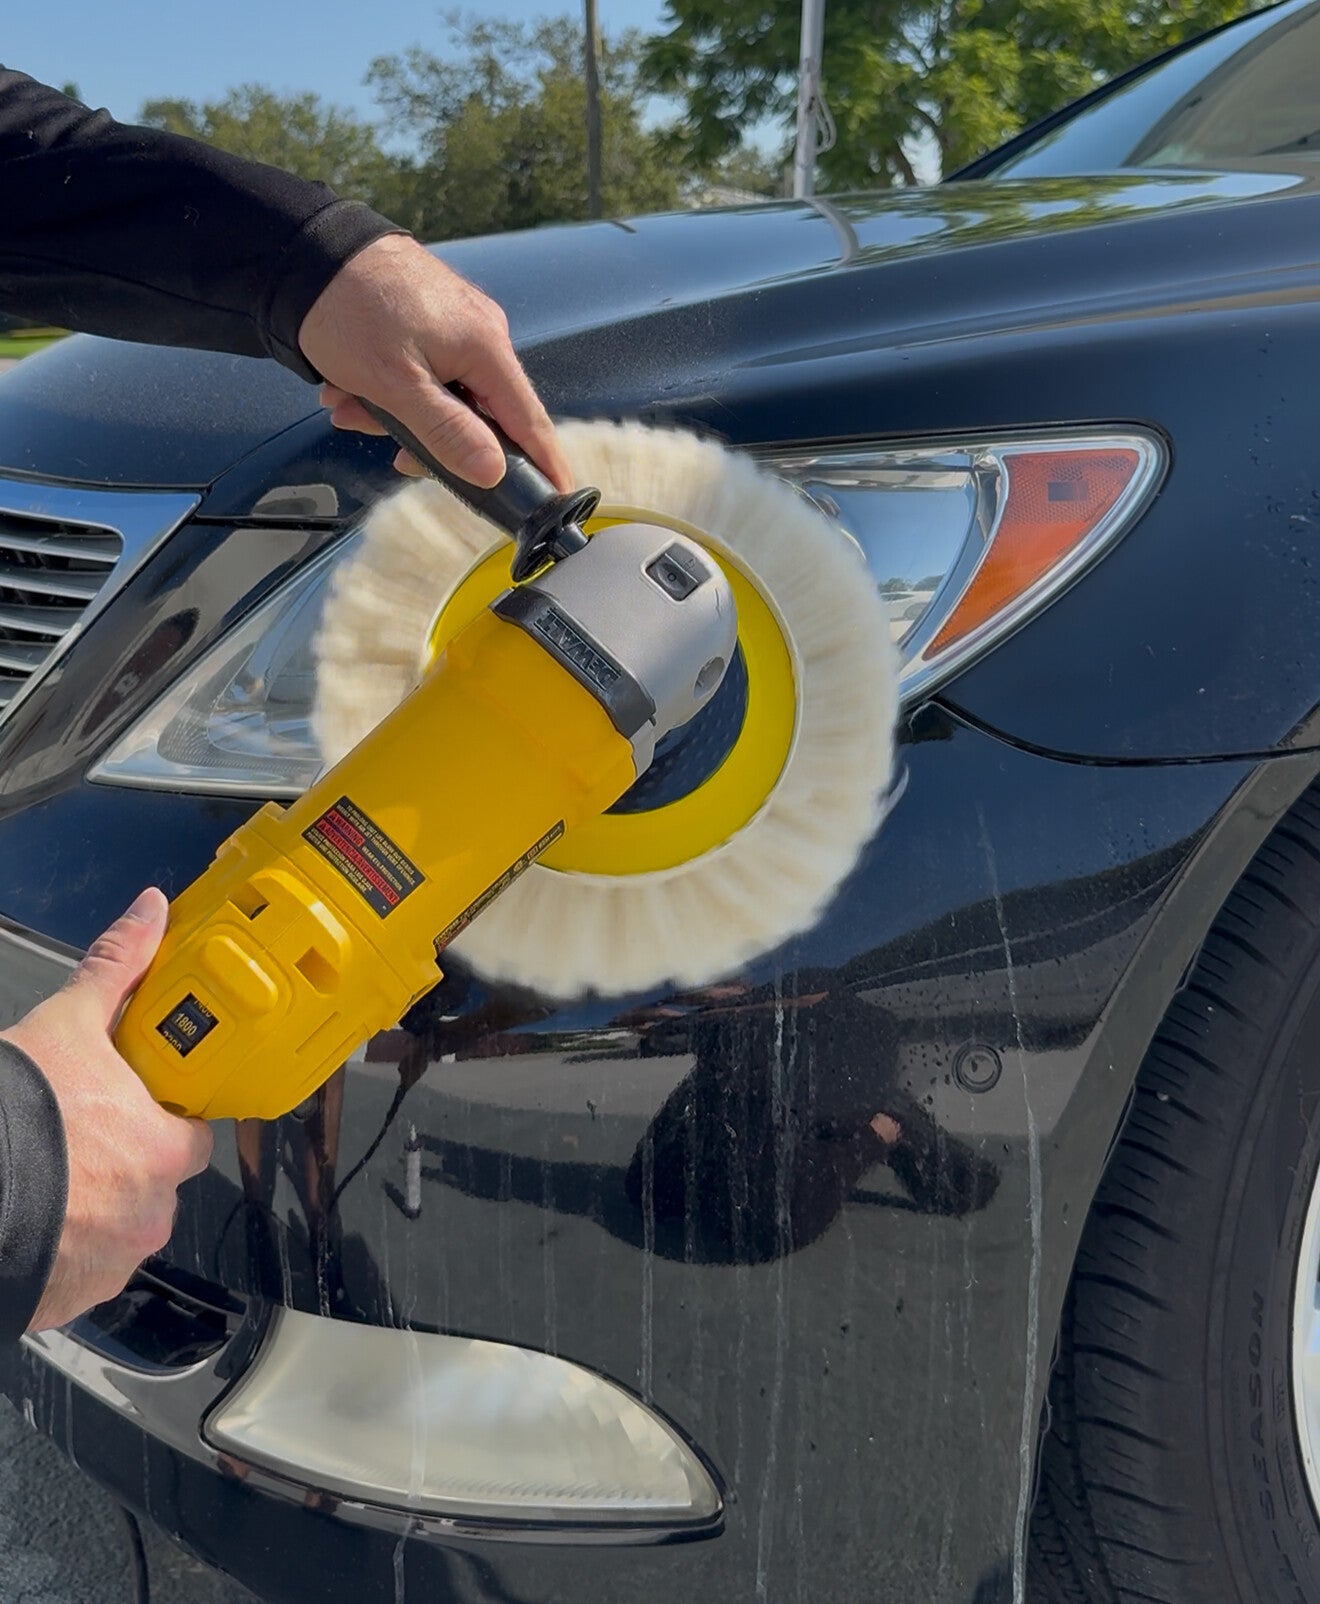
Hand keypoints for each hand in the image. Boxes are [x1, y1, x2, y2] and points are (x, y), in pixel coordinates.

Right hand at [4, 889, 212, 1331]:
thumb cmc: (17, 1115)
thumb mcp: (66, 1026)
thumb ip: (117, 968)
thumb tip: (153, 909)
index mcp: (168, 1150)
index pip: (191, 1134)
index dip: (162, 1117)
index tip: (132, 1108)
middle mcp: (153, 1213)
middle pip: (156, 1183)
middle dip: (124, 1163)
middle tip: (77, 1137)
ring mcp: (114, 1263)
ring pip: (118, 1229)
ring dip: (93, 1208)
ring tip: (47, 1178)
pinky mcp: (71, 1300)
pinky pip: (80, 1273)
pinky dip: (62, 1251)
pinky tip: (32, 1219)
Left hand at [299, 234, 571, 492]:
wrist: (305, 250)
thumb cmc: (348, 308)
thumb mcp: (396, 385)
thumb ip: (448, 432)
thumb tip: (492, 470)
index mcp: (486, 346)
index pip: (529, 421)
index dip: (545, 465)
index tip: (559, 499)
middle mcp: (481, 334)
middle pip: (481, 416)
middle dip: (432, 440)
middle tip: (393, 454)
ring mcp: (456, 325)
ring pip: (443, 398)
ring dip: (396, 416)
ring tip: (350, 406)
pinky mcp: (429, 321)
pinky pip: (423, 374)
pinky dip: (388, 391)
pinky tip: (350, 388)